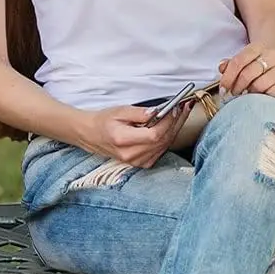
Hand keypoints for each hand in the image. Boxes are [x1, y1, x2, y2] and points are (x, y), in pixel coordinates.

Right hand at [75, 103, 193, 168]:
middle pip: (162, 141)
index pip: (154, 134)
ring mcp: (135, 161)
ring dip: (173, 130)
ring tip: (178, 115)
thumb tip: (159, 112)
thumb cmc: (103, 121)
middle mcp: (130, 154)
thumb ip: (140, 112)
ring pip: (163, 147)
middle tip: (183, 109)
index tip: (175, 109)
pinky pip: (160, 152)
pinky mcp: (140, 164)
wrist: (91, 134)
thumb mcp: (119, 111)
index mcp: (123, 140)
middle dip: (175, 123)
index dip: (168, 122)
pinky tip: (168, 128)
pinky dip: (166, 139)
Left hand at [218, 44, 274, 100]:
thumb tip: (222, 68)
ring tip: (246, 98)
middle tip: (234, 95)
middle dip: (237, 87)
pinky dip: (264, 99)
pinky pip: (274, 93)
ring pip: (261, 85)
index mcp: (258, 47)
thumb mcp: (245, 62)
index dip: (228, 77)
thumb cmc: (260, 68)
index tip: (223, 89)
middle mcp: (273, 55)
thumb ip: (231, 65)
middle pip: (248, 73)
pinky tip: (261, 99)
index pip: (239, 61)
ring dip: (250, 95)